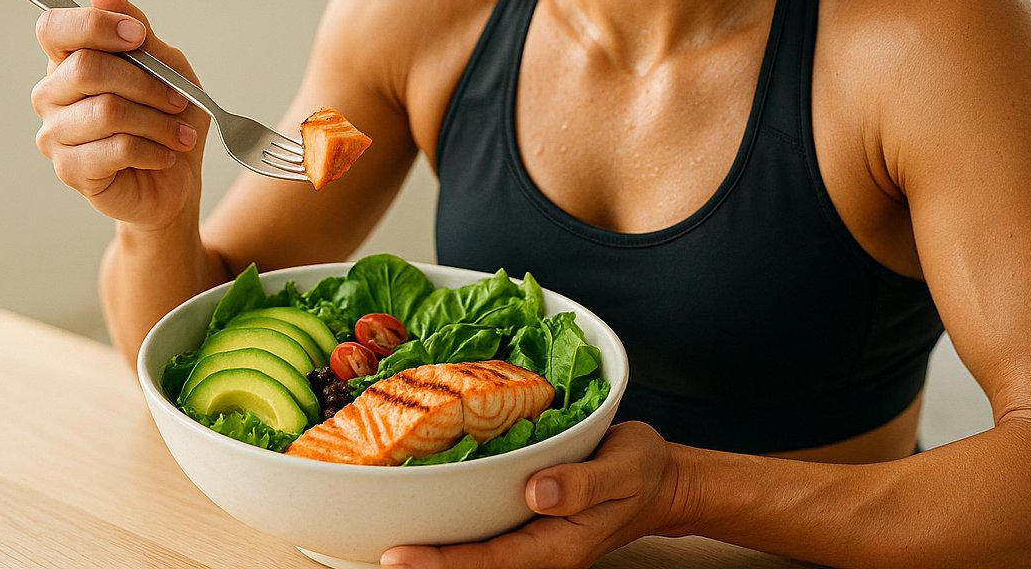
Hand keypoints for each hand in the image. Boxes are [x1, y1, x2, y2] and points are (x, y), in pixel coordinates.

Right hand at [30, 0, 209, 227]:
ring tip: (179, 134)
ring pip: (106, 111)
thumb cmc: (167, 118)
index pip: (53, 26)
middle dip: (146, 82)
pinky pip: (116, 148)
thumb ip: (135, 28)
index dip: (95, 24)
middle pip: (86, 68)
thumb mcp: (166, 65)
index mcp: (68, 61)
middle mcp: (51, 94)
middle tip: (179, 99)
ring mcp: (55, 134)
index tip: (139, 36)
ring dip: (157, 121)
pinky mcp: (70, 170)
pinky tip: (165, 155)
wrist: (176, 181)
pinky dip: (153, 150)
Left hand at [380, 422, 682, 568]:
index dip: (442, 562)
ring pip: (473, 551)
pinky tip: (424, 509)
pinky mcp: (526, 519)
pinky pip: (483, 530)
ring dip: (432, 548)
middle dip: (422, 562)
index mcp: (557, 545)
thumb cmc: (644, 473)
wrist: (662, 482)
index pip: (489, 561)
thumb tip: (537, 490)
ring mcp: (530, 537)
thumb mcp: (624, 471)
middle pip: (471, 564)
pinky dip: (452, 526)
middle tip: (368, 551)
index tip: (397, 556)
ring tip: (378, 536)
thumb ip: (583, 484)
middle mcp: (537, 548)